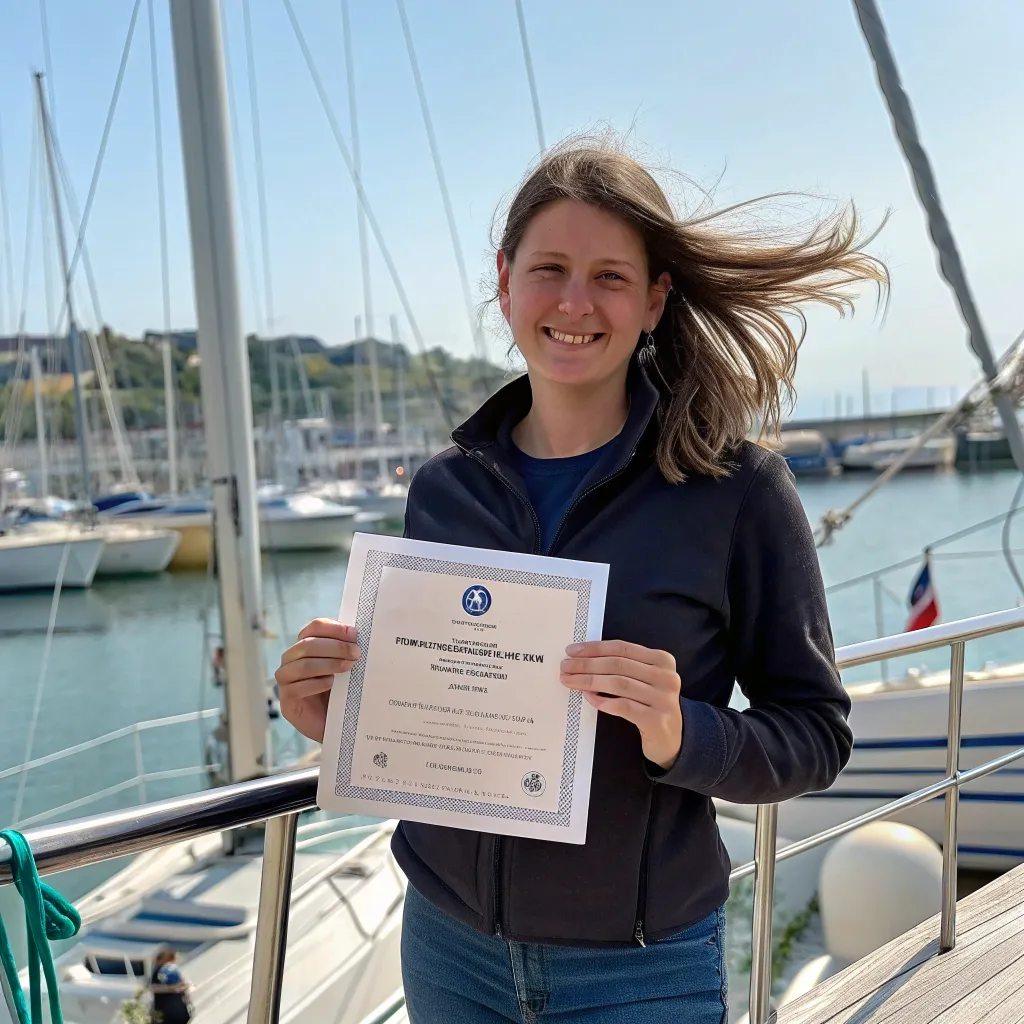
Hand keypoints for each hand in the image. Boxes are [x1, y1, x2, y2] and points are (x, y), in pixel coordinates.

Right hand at [275, 619, 360, 742]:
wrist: (339, 725)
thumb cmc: (343, 692)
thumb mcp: (347, 667)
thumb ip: (347, 650)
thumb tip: (359, 636)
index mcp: (306, 645)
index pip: (314, 627)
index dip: (333, 628)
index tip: (354, 634)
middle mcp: (292, 660)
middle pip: (307, 644)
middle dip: (335, 647)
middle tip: (356, 653)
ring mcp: (286, 680)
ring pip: (301, 664)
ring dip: (328, 663)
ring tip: (347, 667)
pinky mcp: (287, 701)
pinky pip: (296, 688)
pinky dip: (316, 683)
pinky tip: (331, 684)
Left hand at [560, 640, 682, 769]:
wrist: (673, 738)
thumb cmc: (651, 703)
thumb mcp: (644, 679)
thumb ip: (622, 666)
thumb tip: (582, 658)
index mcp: (662, 660)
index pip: (622, 648)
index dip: (595, 648)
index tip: (572, 650)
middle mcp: (666, 677)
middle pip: (618, 665)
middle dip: (586, 664)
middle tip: (565, 667)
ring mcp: (663, 699)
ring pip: (618, 683)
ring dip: (589, 681)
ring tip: (570, 681)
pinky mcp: (656, 720)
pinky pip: (623, 706)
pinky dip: (602, 701)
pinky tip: (589, 698)